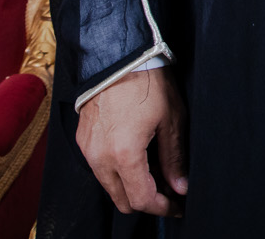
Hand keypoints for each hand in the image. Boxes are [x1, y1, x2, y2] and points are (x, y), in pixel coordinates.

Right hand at [76, 66, 185, 215]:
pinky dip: (116, 171)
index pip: (141, 199)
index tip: (176, 206)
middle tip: (167, 189)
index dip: (161, 208)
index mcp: (124, 155)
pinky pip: (99, 168)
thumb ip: (174, 158)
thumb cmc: (148, 83)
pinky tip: (135, 155)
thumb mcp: (171, 120)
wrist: (118, 57)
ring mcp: (88, 150)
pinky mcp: (83, 140)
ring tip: (154, 169)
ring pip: (109, 185)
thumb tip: (181, 187)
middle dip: (145, 200)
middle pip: (121, 200)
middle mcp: (100, 158)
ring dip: (130, 186)